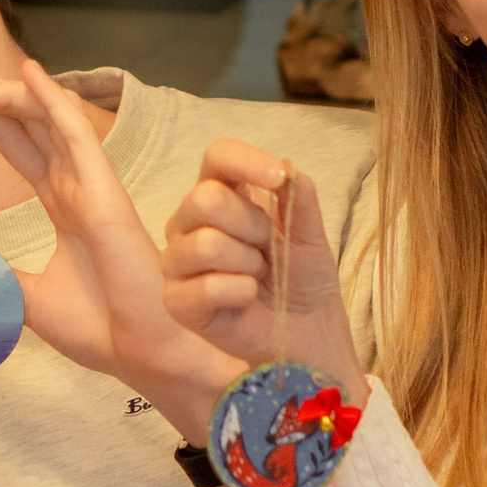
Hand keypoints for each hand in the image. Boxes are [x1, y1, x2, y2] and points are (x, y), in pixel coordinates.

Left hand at [0, 59, 242, 435]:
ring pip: (43, 117)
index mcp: (62, 203)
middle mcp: (76, 184)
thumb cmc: (103, 328)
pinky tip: (27, 73)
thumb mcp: (28, 298)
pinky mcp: (105, 191)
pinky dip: (52, 100)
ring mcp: (92, 183)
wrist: (143, 355)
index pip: (17, 141)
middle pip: (24, 120)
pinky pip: (77, 132)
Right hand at [161, 138, 362, 394]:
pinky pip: (207, 286)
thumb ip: (299, 198)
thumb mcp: (310, 233)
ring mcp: (178, 262)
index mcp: (221, 194)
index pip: (217, 157)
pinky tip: (246, 299)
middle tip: (268, 251)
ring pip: (206, 243)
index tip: (277, 178)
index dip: (244, 162)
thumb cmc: (302, 276)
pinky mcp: (176, 301)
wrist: (307, 330)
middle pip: (205, 199)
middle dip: (253, 227)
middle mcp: (190, 222)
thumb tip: (287, 169)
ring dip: (249, 264)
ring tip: (258, 276)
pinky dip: (241, 292)